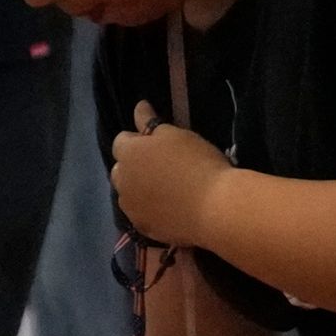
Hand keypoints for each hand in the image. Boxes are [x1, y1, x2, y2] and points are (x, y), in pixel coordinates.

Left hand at [108, 108, 230, 250]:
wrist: (215, 208)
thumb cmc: (197, 163)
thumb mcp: (176, 135)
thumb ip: (151, 123)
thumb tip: (139, 107)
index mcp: (128, 154)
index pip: (121, 141)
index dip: (138, 139)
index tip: (157, 142)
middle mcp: (122, 181)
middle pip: (120, 169)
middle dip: (133, 166)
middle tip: (160, 166)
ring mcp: (131, 208)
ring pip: (128, 194)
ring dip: (139, 189)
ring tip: (165, 189)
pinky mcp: (143, 228)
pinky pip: (141, 214)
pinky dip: (149, 209)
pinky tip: (169, 208)